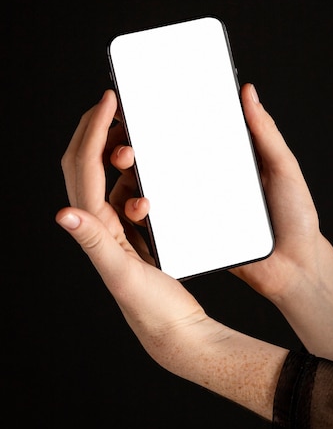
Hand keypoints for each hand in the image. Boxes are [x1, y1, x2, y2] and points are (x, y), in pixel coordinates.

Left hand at [56, 89, 287, 418]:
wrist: (172, 329)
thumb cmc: (150, 307)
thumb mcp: (122, 274)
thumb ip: (94, 242)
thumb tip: (63, 213)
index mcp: (93, 227)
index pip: (85, 167)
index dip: (93, 129)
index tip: (108, 100)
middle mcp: (97, 223)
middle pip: (86, 164)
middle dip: (98, 130)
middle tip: (117, 105)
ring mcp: (114, 226)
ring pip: (107, 175)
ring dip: (118, 152)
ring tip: (137, 139)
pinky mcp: (132, 231)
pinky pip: (128, 192)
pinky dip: (137, 176)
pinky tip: (153, 176)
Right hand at [111, 83, 332, 359]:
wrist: (296, 268)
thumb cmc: (295, 216)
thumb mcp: (283, 168)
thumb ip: (265, 133)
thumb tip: (248, 92)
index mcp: (225, 161)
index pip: (189, 136)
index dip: (164, 122)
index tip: (140, 105)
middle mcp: (206, 183)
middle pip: (163, 162)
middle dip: (136, 148)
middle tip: (126, 141)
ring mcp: (197, 210)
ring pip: (157, 192)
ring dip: (136, 179)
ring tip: (127, 164)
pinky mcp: (194, 237)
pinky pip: (165, 224)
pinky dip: (149, 214)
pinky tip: (141, 203)